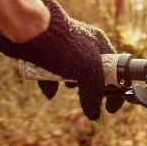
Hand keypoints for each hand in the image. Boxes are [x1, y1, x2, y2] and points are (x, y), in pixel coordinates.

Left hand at [0, 0, 122, 120]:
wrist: (29, 29)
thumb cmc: (64, 47)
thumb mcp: (88, 73)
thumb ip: (94, 95)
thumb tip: (95, 116)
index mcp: (101, 44)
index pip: (117, 69)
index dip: (117, 88)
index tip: (110, 107)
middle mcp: (85, 43)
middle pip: (95, 71)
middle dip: (91, 87)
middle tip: (87, 97)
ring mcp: (65, 47)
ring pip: (73, 72)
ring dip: (71, 84)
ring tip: (67, 88)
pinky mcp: (47, 51)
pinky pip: (53, 71)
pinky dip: (52, 83)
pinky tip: (49, 91)